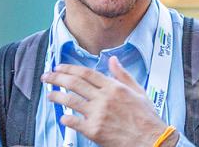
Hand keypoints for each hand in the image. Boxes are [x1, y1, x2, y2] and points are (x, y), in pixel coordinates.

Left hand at [41, 56, 174, 146]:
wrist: (151, 141)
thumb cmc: (146, 118)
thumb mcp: (138, 91)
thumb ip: (123, 75)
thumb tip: (112, 60)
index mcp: (114, 87)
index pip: (86, 73)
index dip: (69, 69)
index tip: (59, 68)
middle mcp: (104, 98)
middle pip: (74, 83)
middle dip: (56, 78)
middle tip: (46, 77)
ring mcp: (98, 114)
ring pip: (70, 100)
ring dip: (56, 96)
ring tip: (49, 95)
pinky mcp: (94, 130)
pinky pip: (73, 121)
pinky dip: (65, 118)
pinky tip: (62, 117)